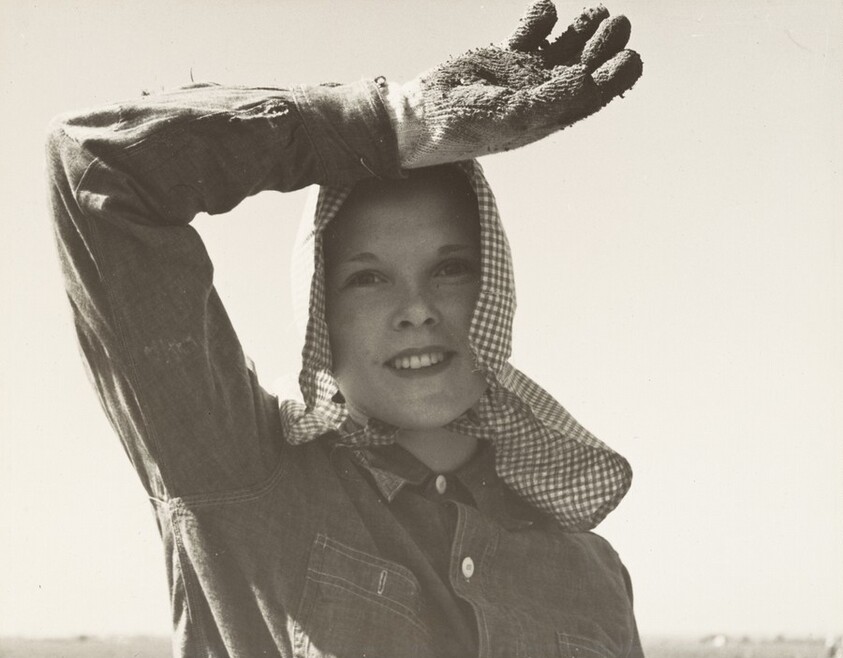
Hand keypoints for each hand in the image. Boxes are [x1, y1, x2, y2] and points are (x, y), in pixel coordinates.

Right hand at [385, 0, 641, 167]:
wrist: (422, 115)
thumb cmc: (465, 124)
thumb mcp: (511, 115)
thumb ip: (550, 98)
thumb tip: (586, 76)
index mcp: (550, 115)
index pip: (594, 95)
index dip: (617, 77)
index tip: (629, 55)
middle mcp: (541, 94)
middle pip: (586, 66)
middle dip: (606, 45)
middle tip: (618, 22)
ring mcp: (523, 74)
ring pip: (564, 47)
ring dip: (583, 29)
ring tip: (600, 12)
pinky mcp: (502, 56)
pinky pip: (530, 33)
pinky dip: (540, 20)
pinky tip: (545, 13)